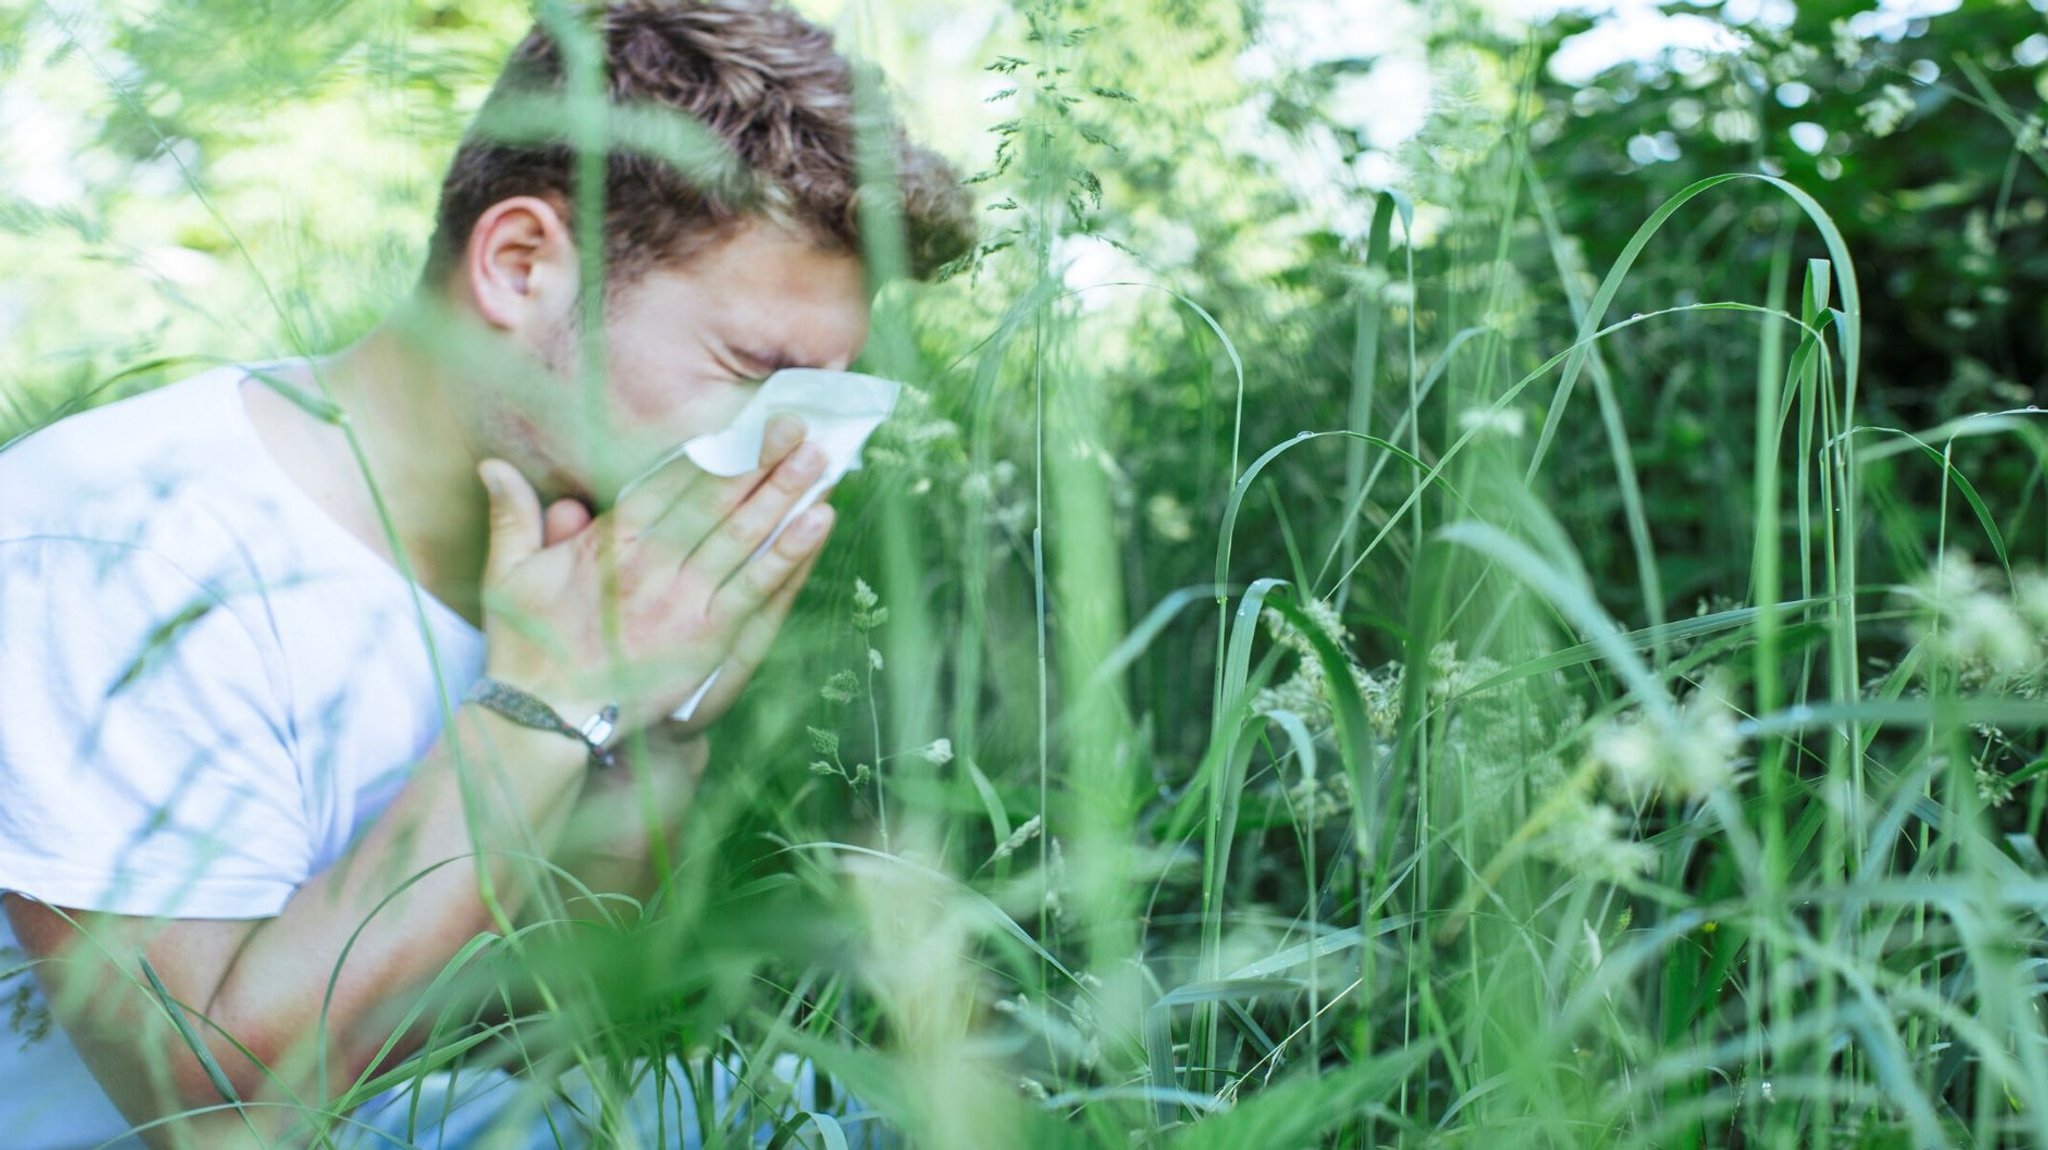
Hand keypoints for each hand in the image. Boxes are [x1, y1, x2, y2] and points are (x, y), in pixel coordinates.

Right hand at [475, 415, 836, 737]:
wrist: (543, 719)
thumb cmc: (525, 647)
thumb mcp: (508, 574)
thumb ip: (513, 515)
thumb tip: (492, 464)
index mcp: (611, 541)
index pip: (672, 482)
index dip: (715, 449)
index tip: (749, 422)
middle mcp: (653, 563)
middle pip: (717, 499)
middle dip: (760, 459)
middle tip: (799, 425)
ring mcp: (685, 600)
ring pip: (744, 535)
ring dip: (784, 495)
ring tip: (819, 461)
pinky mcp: (708, 637)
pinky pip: (758, 586)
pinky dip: (790, 552)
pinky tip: (819, 522)